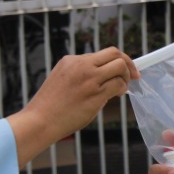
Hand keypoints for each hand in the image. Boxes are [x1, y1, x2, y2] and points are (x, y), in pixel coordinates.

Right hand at [8, 48, 138, 166]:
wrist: (40, 121)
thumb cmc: (50, 105)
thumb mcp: (62, 79)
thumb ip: (81, 73)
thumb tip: (105, 76)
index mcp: (71, 60)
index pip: (102, 53)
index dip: (116, 59)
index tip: (124, 67)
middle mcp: (81, 66)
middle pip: (115, 53)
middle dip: (128, 63)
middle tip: (133, 75)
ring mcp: (89, 79)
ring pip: (120, 67)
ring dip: (126, 76)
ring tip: (121, 88)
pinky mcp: (95, 94)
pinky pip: (118, 85)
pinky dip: (122, 89)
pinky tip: (117, 95)